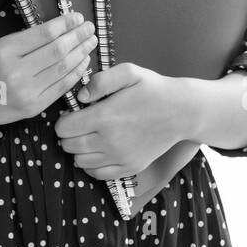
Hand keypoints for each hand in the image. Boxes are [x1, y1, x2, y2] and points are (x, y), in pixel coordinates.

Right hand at [0, 10, 97, 128]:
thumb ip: (26, 41)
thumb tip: (60, 30)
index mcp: (4, 50)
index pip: (44, 34)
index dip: (65, 24)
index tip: (78, 17)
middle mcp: (16, 71)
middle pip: (57, 51)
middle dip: (78, 37)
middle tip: (90, 27)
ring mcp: (26, 92)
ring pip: (62, 69)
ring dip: (81, 53)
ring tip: (91, 42)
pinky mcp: (33, 107)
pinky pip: (61, 88)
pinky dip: (75, 73)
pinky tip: (83, 62)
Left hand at [53, 63, 186, 180]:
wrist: (182, 111)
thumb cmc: (153, 89)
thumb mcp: (129, 72)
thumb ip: (100, 80)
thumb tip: (81, 97)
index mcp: (105, 117)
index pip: (64, 128)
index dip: (64, 120)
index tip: (73, 113)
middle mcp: (110, 142)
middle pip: (68, 146)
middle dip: (68, 135)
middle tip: (79, 124)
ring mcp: (120, 158)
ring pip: (80, 162)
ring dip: (78, 150)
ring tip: (89, 136)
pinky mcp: (130, 168)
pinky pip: (98, 174)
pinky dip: (92, 164)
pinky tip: (99, 150)